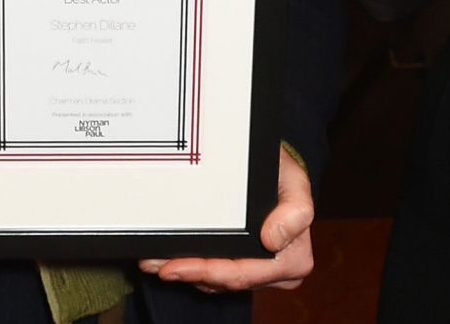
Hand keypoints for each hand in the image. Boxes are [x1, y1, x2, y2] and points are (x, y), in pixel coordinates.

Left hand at [138, 149, 313, 291]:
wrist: (272, 167)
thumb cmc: (281, 173)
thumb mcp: (295, 181)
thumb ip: (295, 208)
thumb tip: (273, 239)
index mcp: (294, 259)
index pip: (245, 274)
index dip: (211, 272)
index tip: (180, 264)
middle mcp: (276, 272)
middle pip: (226, 281)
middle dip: (189, 273)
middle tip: (158, 264)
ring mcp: (257, 272)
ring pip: (215, 281)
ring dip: (184, 270)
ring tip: (154, 259)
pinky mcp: (241, 265)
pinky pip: (212, 275)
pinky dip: (190, 266)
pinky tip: (167, 257)